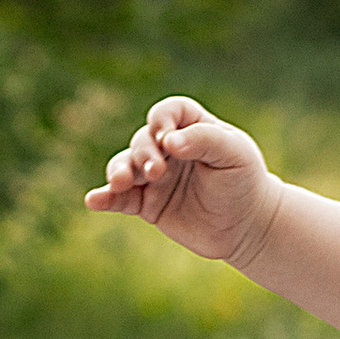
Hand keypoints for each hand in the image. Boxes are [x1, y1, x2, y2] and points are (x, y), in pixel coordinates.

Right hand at [84, 98, 279, 263]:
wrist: (246, 226)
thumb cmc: (243, 182)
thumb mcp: (234, 155)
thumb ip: (205, 140)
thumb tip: (169, 141)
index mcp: (191, 127)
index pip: (169, 111)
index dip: (162, 119)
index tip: (167, 139)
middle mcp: (168, 149)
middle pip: (143, 140)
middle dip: (144, 154)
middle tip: (156, 172)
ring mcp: (154, 176)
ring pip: (125, 166)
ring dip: (119, 171)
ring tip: (121, 183)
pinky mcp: (146, 204)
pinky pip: (120, 199)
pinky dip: (105, 199)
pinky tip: (93, 201)